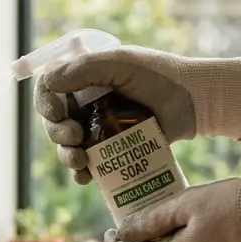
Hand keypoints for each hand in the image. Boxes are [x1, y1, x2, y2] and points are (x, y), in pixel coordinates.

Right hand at [33, 45, 240, 183]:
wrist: (195, 101)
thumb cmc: (159, 76)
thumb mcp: (120, 64)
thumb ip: (83, 69)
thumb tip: (48, 82)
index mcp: (84, 79)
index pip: (49, 90)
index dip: (44, 102)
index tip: (56, 112)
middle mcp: (88, 104)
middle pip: (54, 122)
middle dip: (56, 132)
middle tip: (74, 135)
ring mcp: (99, 129)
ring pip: (67, 147)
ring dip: (66, 156)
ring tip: (80, 160)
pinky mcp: (114, 151)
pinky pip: (89, 166)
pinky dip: (82, 173)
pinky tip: (86, 177)